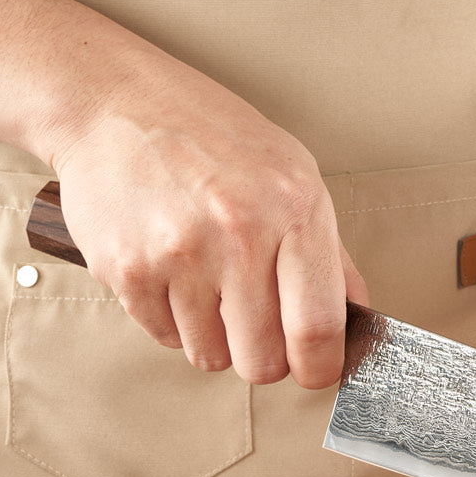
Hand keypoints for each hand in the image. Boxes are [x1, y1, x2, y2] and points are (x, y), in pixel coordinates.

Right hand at [52, 58, 367, 387]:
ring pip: (211, 357)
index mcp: (296, 211)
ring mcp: (179, 255)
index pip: (317, 328)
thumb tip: (356, 315)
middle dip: (265, 358)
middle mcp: (240, 235)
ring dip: (216, 337)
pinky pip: (164, 338)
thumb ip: (330, 253)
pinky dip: (173, 320)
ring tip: (210, 286)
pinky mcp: (127, 270)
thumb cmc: (215, 139)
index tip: (315, 372)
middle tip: (258, 329)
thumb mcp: (294, 176)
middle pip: (263, 361)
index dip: (320, 368)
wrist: (118, 104)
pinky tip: (174, 275)